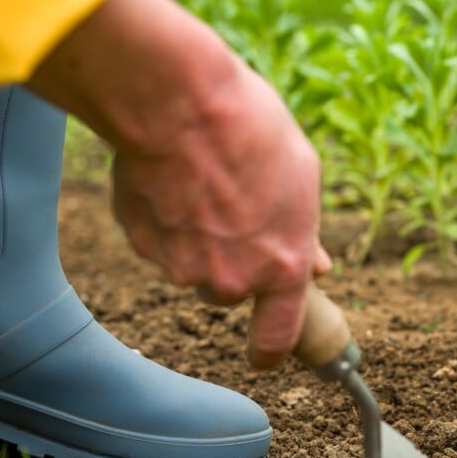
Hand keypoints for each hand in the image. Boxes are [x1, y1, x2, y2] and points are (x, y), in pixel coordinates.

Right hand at [29, 0, 329, 367]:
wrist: (178, 101)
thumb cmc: (251, 130)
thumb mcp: (302, 176)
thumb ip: (304, 233)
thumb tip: (315, 266)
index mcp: (280, 267)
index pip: (277, 338)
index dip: (272, 352)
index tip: (266, 356)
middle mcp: (230, 279)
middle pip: (231, 291)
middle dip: (234, 262)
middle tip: (237, 208)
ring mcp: (180, 265)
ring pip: (192, 266)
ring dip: (198, 238)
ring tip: (205, 179)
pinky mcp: (141, 243)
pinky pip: (158, 240)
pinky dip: (165, 217)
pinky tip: (172, 174)